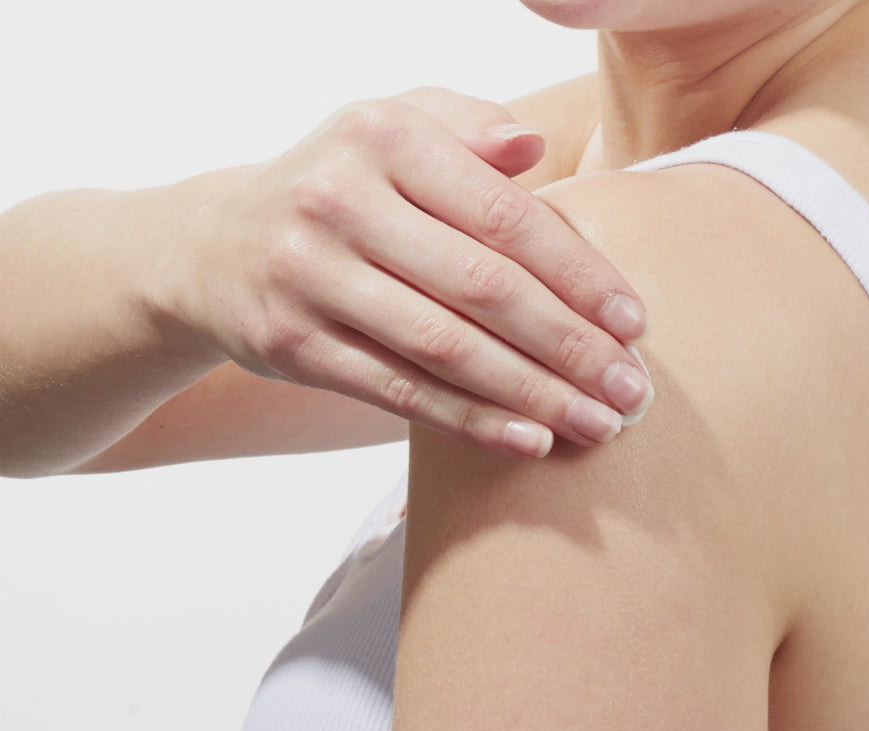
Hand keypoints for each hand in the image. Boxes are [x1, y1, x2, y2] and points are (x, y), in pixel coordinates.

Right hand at [166, 87, 651, 457]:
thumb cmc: (337, 186)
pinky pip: (399, 391)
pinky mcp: (294, 345)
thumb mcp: (391, 131)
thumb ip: (466, 129)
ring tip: (597, 427)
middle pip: (483, 288)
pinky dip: (470, 421)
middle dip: (570, 348)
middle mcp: (340, 201)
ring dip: (533, 395)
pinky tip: (529, 442)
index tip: (635, 324)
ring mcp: (310, 276)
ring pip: (445, 349)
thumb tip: (534, 147)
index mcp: (385, 137)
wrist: (213, 245)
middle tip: (632, 394)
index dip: (579, 275)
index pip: (505, 215)